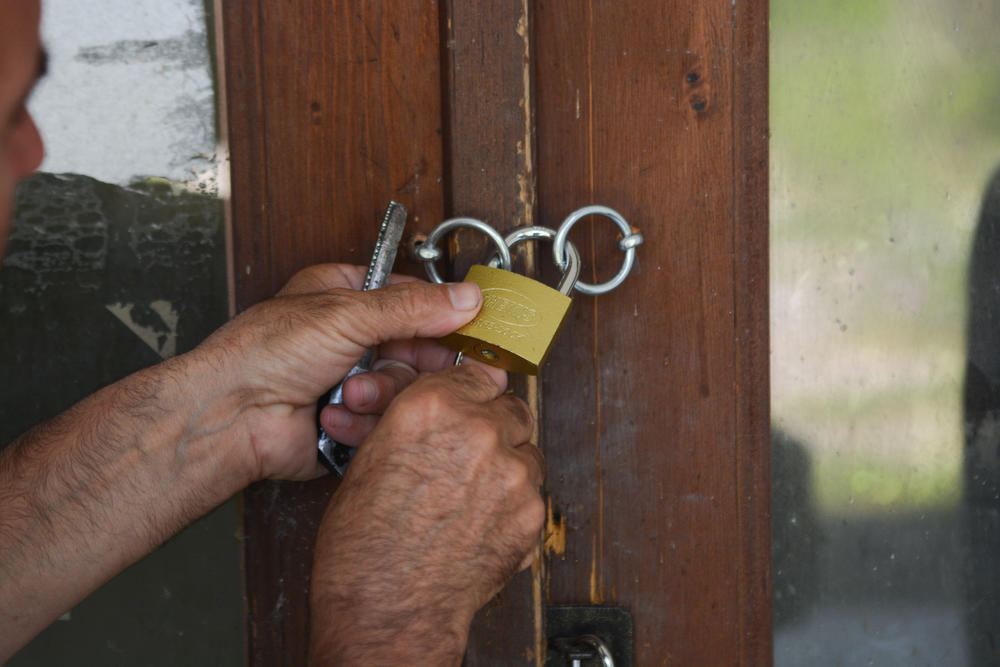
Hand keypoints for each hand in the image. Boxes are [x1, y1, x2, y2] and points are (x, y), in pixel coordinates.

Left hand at [190, 264, 489, 481]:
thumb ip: (412, 307)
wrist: (230, 419)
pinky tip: (335, 415)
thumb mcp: (345, 314)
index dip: (440, 315)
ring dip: (378, 393)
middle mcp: (350, 337)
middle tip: (401, 366)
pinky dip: (363, 420)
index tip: (464, 328)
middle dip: (405, 363)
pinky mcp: (352, 420)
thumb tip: (466, 299)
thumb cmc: (263, 355)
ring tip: (347, 392)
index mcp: (344, 295)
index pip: (412, 298)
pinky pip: (387, 421)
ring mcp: (352, 380)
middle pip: (416, 348)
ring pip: (405, 388)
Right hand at [308, 364, 545, 664]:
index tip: (469, 407)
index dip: (470, 394)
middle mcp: (479, 430)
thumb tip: (442, 405)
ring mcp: (512, 471)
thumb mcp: (372, 458)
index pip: (476, 374)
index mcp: (432, 407)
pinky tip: (484, 523)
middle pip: (510, 408)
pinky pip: (533, 493)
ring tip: (474, 495)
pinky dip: (515, 504)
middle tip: (472, 455)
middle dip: (494, 428)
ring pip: (527, 450)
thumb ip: (416, 421)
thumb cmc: (364, 544)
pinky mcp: (532, 511)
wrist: (388, 610)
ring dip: (508, 466)